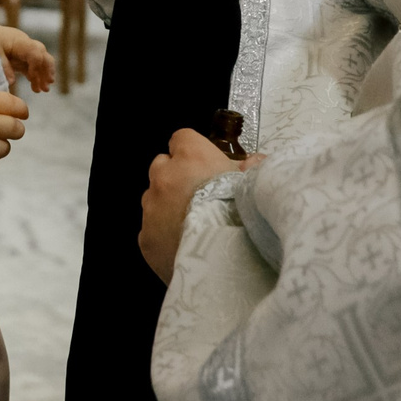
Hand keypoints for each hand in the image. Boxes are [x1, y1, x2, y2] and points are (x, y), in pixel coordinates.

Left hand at [0, 22, 53, 92]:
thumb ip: (3, 66)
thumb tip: (12, 82)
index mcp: (20, 42)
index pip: (35, 54)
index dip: (36, 68)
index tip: (32, 80)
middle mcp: (27, 44)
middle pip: (44, 56)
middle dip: (47, 72)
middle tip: (46, 88)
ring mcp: (27, 50)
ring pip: (42, 61)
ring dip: (44, 75)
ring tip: (44, 90)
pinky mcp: (24, 56)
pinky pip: (35, 65)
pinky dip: (37, 75)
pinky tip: (37, 87)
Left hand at [138, 128, 255, 281]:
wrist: (225, 262)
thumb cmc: (243, 216)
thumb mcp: (254, 186)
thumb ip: (252, 169)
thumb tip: (254, 162)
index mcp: (190, 157)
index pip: (182, 138)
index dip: (194, 151)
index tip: (205, 165)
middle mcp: (164, 177)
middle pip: (162, 166)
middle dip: (176, 176)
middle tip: (199, 196)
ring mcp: (151, 209)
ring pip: (153, 199)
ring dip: (167, 206)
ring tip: (192, 225)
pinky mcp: (145, 239)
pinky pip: (151, 230)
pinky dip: (163, 234)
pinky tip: (184, 246)